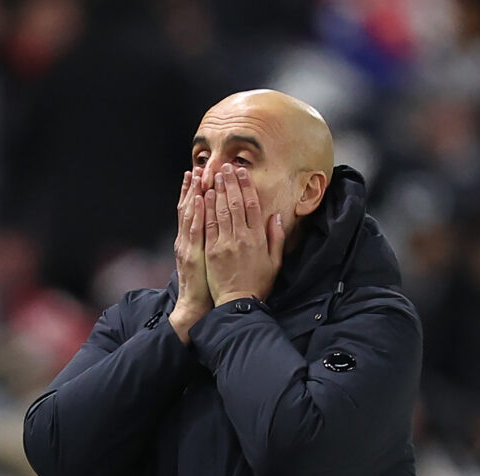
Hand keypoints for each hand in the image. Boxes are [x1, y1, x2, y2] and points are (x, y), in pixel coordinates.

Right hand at [169, 167, 212, 343]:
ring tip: (197, 173)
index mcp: (197, 240)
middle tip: (200, 165)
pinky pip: (194, 230)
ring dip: (194, 192)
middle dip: (197, 186)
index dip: (201, 191)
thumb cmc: (211, 287)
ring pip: (190, 213)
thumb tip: (225, 228)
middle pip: (192, 207)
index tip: (206, 173)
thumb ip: (215, 243)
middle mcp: (188, 240)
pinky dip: (195, 213)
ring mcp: (188, 246)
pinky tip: (198, 198)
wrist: (198, 308)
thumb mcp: (211, 262)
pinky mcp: (191, 254)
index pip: (199, 211)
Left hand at [204, 163, 285, 306]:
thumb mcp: (275, 262)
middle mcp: (241, 237)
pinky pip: (208, 225)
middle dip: (229, 182)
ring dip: (216, 190)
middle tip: (225, 167)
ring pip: (220, 211)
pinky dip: (206, 209)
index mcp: (257, 238)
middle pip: (234, 203)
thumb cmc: (258, 284)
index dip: (246, 186)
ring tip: (214, 175)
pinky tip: (204, 196)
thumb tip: (276, 216)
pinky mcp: (211, 251)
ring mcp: (224, 243)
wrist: (238, 304)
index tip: (242, 172)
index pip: (251, 205)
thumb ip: (276, 238)